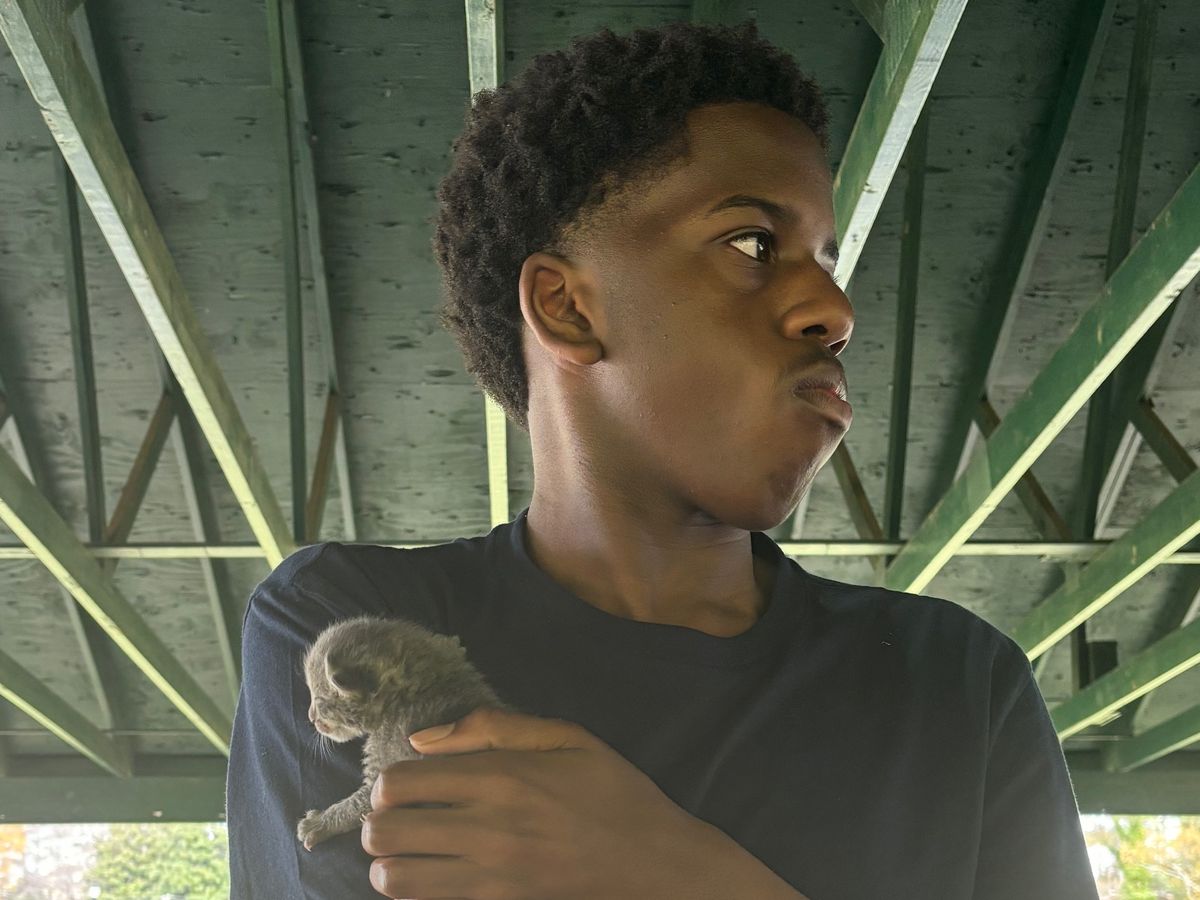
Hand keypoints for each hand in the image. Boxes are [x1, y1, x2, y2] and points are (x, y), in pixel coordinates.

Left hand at [361, 706, 727, 898]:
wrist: (655, 864)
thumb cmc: (613, 793)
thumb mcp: (566, 737)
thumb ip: (491, 727)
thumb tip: (423, 738)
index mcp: (501, 777)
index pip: (400, 781)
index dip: (388, 779)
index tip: (405, 781)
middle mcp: (486, 828)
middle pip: (385, 829)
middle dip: (379, 819)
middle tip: (398, 814)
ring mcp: (489, 875)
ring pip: (394, 876)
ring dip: (388, 860)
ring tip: (405, 848)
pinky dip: (414, 888)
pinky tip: (429, 874)